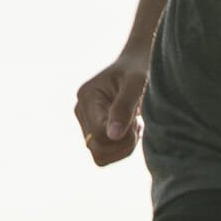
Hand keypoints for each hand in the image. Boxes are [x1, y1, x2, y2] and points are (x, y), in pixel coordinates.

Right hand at [73, 53, 147, 167]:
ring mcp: (85, 122)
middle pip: (97, 150)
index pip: (100, 135)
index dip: (123, 136)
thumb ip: (124, 108)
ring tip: (134, 123)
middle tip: (136, 124)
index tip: (136, 118)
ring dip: (125, 146)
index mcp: (87, 97)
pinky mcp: (94, 130)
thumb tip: (113, 136)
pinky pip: (107, 154)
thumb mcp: (137, 84)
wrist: (138, 63)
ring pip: (101, 156)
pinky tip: (131, 127)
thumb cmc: (140, 69)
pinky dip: (124, 147)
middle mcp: (81, 111)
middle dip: (123, 144)